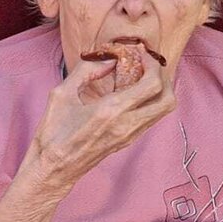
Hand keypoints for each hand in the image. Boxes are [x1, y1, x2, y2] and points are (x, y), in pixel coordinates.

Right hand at [24, 51, 176, 195]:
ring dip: (159, 90)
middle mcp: (127, 124)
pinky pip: (151, 118)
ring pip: (164, 111)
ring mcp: (130, 135)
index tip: (140, 54)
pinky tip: (132, 94)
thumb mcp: (62, 94)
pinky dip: (150, 102)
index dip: (153, 64)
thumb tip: (110, 58)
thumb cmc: (54, 132)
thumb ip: (87, 70)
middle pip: (168, 100)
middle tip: (147, 66)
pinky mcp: (128, 141)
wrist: (54, 168)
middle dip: (164, 77)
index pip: (152, 84)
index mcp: (112, 110)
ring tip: (141, 78)